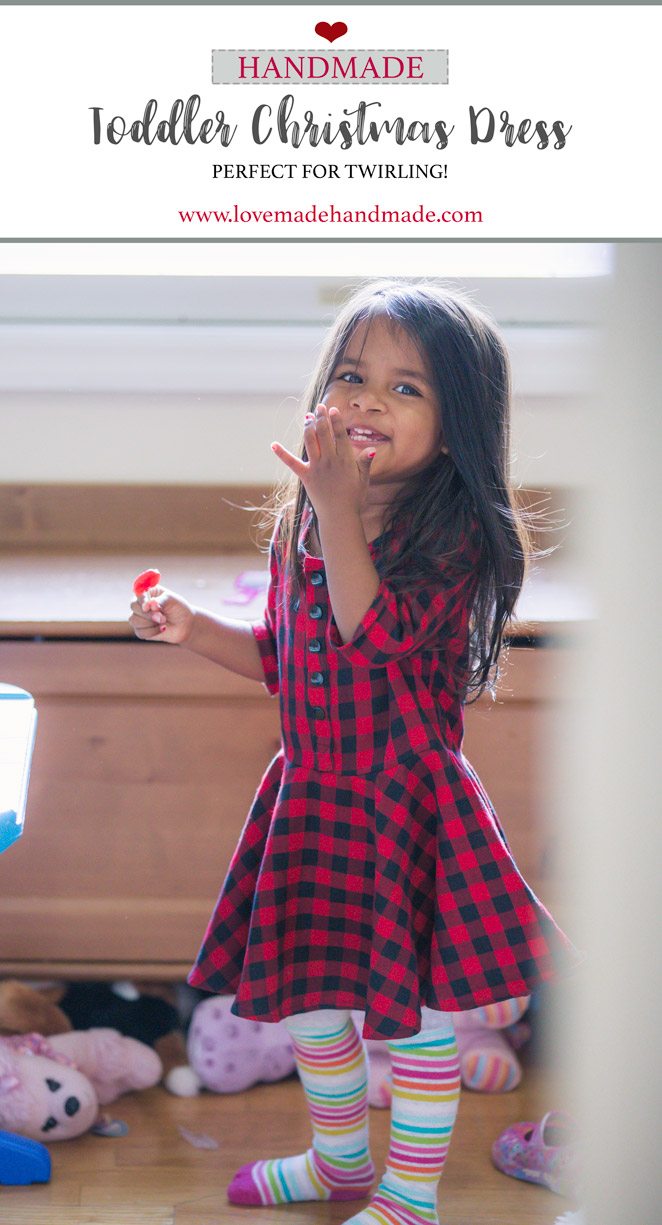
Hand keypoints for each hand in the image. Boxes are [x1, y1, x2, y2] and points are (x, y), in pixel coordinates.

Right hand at [129, 585, 195, 644]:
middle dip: (148, 613)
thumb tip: (150, 604)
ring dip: (150, 623)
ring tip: (164, 621)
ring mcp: (139, 617)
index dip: (141, 599)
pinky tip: (162, 628)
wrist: (185, 624)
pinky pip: (140, 632)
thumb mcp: (172, 600)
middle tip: (162, 617)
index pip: (138, 592)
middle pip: (134, 606)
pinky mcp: (141, 630)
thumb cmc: (178, 608)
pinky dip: (152, 632)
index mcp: (148, 592)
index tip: (148, 606)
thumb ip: (161, 601)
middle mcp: (141, 603)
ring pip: (134, 620)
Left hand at [271, 404, 374, 522]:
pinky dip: (281, 453)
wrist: (339, 516)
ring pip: (310, 441)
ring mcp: (317, 468)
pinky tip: (273, 444)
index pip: (340, 434)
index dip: (336, 420)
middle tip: (319, 407)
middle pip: (324, 433)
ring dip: (308, 426)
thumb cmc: (354, 498)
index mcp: (345, 459)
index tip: (333, 410)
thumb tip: (371, 449)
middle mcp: (330, 460)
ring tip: (308, 417)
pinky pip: (292, 463)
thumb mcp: (364, 480)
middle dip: (321, 417)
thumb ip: (365, 463)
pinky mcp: (306, 477)